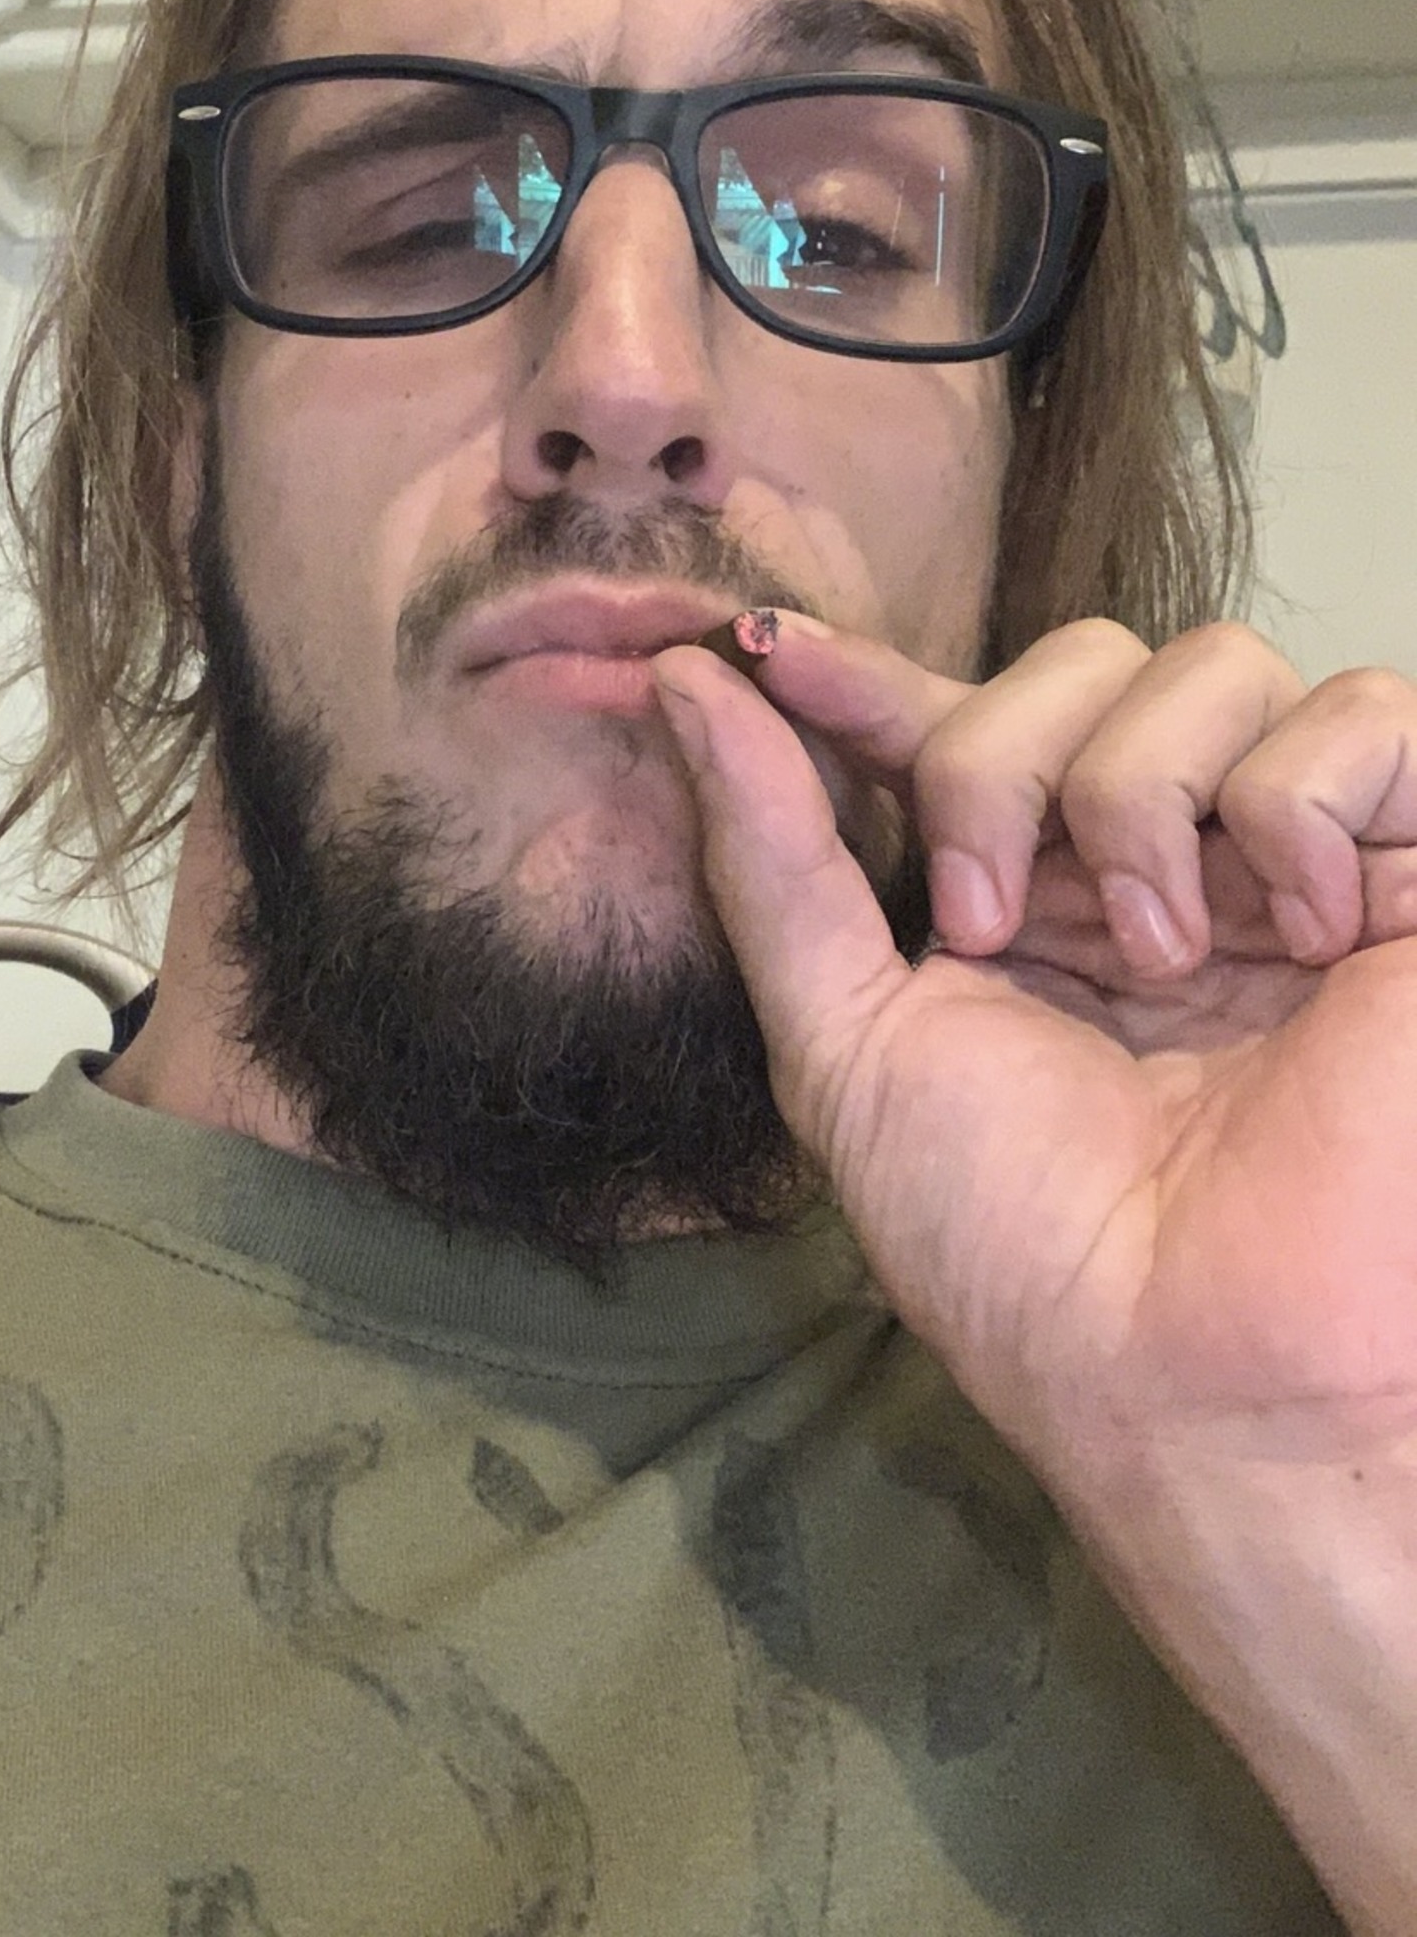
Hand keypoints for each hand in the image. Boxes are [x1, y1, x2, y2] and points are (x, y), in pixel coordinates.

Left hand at [651, 614, 1416, 1471]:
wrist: (1209, 1373)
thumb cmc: (1025, 1245)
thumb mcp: (848, 1044)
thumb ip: (770, 857)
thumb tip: (679, 684)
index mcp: (1035, 897)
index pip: (952, 716)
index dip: (863, 674)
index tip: (762, 652)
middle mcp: (1165, 859)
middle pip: (1077, 660)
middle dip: (997, 765)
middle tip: (995, 925)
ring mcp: (1297, 861)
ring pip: (1215, 665)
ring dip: (1141, 799)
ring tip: (1163, 963)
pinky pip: (1371, 716)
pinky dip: (1298, 805)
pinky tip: (1297, 939)